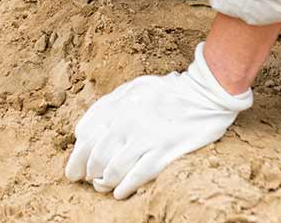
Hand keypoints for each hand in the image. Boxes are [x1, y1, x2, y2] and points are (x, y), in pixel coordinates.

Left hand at [65, 42, 252, 198]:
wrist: (204, 93)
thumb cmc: (167, 91)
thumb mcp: (133, 88)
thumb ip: (108, 105)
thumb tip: (82, 132)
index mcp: (117, 106)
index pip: (86, 136)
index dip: (77, 157)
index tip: (76, 168)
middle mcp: (127, 122)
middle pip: (96, 156)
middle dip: (88, 172)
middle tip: (89, 180)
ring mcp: (145, 137)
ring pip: (114, 169)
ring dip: (105, 182)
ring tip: (104, 187)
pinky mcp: (164, 151)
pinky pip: (137, 175)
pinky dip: (124, 187)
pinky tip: (119, 193)